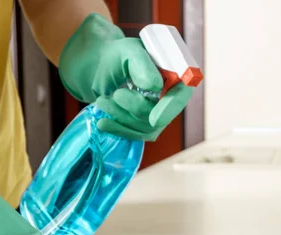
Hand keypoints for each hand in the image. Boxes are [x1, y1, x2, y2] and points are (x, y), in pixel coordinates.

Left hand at [59, 13, 193, 141]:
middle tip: (115, 94)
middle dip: (135, 108)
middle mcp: (171, 96)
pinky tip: (102, 122)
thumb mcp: (127, 52)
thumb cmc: (117, 57)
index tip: (154, 120)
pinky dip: (117, 128)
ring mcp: (158, 114)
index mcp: (175, 74)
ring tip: (103, 100)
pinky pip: (135, 135)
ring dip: (122, 116)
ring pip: (146, 128)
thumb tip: (155, 86)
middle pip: (161, 116)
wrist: (99, 69)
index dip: (170, 108)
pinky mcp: (144, 127)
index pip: (181, 94)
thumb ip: (142, 65)